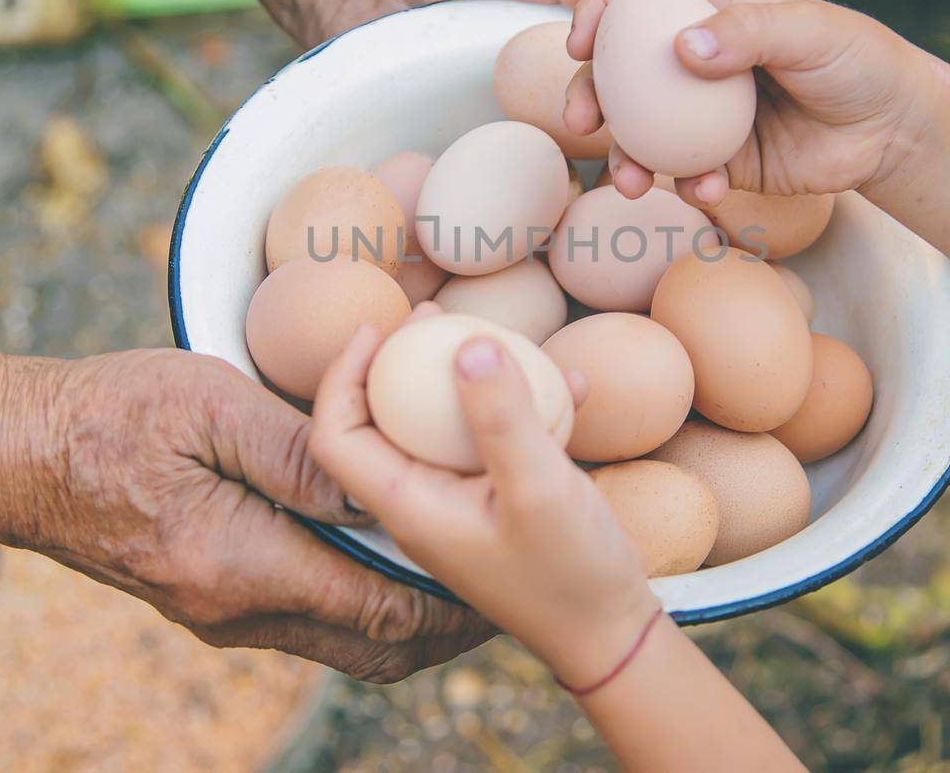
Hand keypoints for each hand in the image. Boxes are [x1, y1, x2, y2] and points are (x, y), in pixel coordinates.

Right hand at [0, 348, 491, 681]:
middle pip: (369, 646)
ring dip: (403, 617)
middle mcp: (233, 611)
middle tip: (501, 587)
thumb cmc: (109, 414)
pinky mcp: (206, 599)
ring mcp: (217, 614)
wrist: (13, 456)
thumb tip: (378, 489)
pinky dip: (357, 601)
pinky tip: (381, 551)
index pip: (376, 610)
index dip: (450, 603)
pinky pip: (305, 619)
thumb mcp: (209, 406)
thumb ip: (299, 452)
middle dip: (441, 627)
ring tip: (458, 569)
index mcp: (239, 564)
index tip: (504, 581)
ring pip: (340, 641)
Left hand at [310, 318, 661, 688]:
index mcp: (407, 507)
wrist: (613, 636)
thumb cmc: (570, 574)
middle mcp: (423, 504)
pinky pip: (496, 441)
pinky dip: (523, 408)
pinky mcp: (503, 502)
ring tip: (492, 332)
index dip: (342, 377)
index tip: (378, 328)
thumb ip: (502, 415)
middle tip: (436, 313)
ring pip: (441, 427)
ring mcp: (462, 504)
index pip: (336, 437)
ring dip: (463, 379)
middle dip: (400, 362)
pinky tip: (573, 383)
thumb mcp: (539, 488)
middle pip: (383, 422)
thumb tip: (466, 343)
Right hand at [560, 0, 940, 207]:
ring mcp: (706, 113)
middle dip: (587, 93)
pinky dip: (686, 186)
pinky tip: (707, 191)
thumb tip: (682, 49)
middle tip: (578, 120)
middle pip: (620, 68)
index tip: (579, 42)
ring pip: (642, 130)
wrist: (893, 129)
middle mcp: (699, 59)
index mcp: (711, 8)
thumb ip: (749, 31)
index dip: (598, 10)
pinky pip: (685, 174)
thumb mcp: (811, 31)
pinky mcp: (724, 161)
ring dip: (624, 155)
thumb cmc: (858, 60)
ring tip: (629, 180)